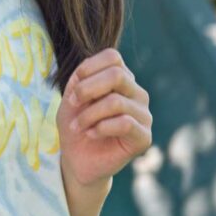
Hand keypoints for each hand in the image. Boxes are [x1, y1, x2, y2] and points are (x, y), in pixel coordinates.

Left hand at [57, 49, 151, 187]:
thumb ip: (80, 80)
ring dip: (88, 114)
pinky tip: (91, 134)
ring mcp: (144, 115)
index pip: (113, 57)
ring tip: (77, 126)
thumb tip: (88, 71)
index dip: (88, 68)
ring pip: (116, 102)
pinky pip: (125, 123)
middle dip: (87, 89)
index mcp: (121, 79)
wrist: (77, 158)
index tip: (72, 88)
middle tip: (72, 104)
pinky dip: (100, 127)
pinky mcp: (144, 137)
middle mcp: (137, 93)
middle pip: (117, 75)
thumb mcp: (71, 97)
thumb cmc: (75, 123)